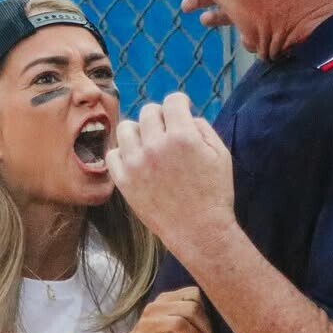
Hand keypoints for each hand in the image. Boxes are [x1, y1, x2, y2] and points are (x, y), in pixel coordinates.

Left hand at [106, 92, 236, 259]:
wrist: (199, 231)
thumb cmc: (214, 193)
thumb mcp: (220, 154)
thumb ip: (202, 127)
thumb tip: (184, 116)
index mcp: (183, 136)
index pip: (172, 100)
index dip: (179, 103)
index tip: (181, 110)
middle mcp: (156, 146)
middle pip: (148, 112)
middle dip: (160, 117)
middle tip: (167, 131)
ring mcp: (136, 163)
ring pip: (125, 128)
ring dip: (138, 132)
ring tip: (149, 145)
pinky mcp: (124, 181)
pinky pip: (112, 154)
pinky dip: (123, 154)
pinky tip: (137, 161)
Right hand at [121, 286, 210, 332]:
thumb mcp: (169, 320)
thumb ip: (186, 313)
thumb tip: (218, 314)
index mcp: (163, 300)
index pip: (193, 293)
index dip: (205, 311)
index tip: (205, 327)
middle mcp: (154, 308)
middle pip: (190, 309)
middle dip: (204, 327)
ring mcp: (146, 325)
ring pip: (179, 324)